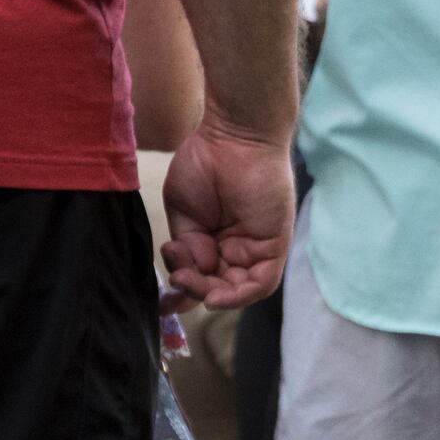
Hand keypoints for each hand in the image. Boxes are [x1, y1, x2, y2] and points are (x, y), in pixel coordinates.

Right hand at [160, 123, 293, 309]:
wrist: (232, 135)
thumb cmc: (204, 162)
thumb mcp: (182, 213)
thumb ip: (185, 247)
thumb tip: (189, 273)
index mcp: (213, 240)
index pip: (202, 277)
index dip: (184, 293)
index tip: (164, 304)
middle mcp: (236, 247)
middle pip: (218, 286)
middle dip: (194, 291)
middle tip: (178, 281)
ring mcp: (256, 247)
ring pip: (237, 289)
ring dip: (211, 293)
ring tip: (190, 279)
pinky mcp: (275, 245)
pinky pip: (262, 282)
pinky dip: (239, 295)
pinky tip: (215, 294)